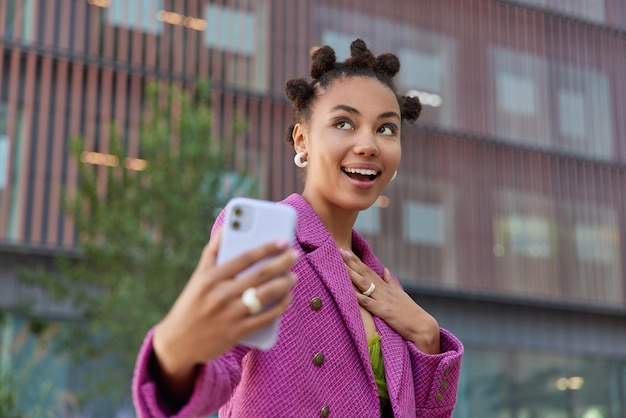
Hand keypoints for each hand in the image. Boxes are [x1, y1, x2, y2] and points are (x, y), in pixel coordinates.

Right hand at [152, 229, 297, 403]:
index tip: (283, 241)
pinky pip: (266, 317)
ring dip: (285, 284)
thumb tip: (228, 226)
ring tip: (293, 277)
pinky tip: (288, 298)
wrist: (179, 341)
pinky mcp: (237, 333)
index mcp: (210, 277)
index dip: (267, 248)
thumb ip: (212, 251)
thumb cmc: (193, 302)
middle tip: (295, 255)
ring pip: (265, 295)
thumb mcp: (198, 276)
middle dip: (282, 263)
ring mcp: (229, 315)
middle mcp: (220, 295)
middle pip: (259, 275)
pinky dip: (280, 306)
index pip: (244, 257)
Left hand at [340, 250, 439, 353]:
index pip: (368, 271)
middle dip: (351, 262)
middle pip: (365, 273)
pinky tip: (349, 292)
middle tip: (340, 251)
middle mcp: (384, 290)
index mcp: (386, 287)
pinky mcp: (384, 311)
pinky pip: (368, 303)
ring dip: (352, 274)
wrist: (422, 325)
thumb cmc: (411, 312)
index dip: (356, 261)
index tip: (345, 252)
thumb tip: (384, 269)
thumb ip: (390, 281)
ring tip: (341, 265)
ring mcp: (384, 299)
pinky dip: (358, 297)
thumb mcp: (400, 294)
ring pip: (365, 284)